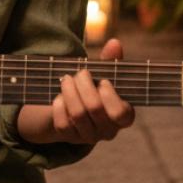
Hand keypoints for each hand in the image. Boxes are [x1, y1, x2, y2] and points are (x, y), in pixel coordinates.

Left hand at [17, 38, 134, 145]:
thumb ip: (111, 61)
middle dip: (84, 84)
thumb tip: (114, 43)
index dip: (110, 95)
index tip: (102, 80)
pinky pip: (62, 124)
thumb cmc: (94, 87)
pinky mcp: (70, 139)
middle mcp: (108, 131)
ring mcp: (89, 137)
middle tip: (80, 73)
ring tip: (66, 79)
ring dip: (69, 91)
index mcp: (123, 117)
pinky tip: (60, 97)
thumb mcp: (104, 74)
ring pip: (77, 114)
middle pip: (95, 108)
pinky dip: (59, 106)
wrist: (73, 103)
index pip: (120, 114)